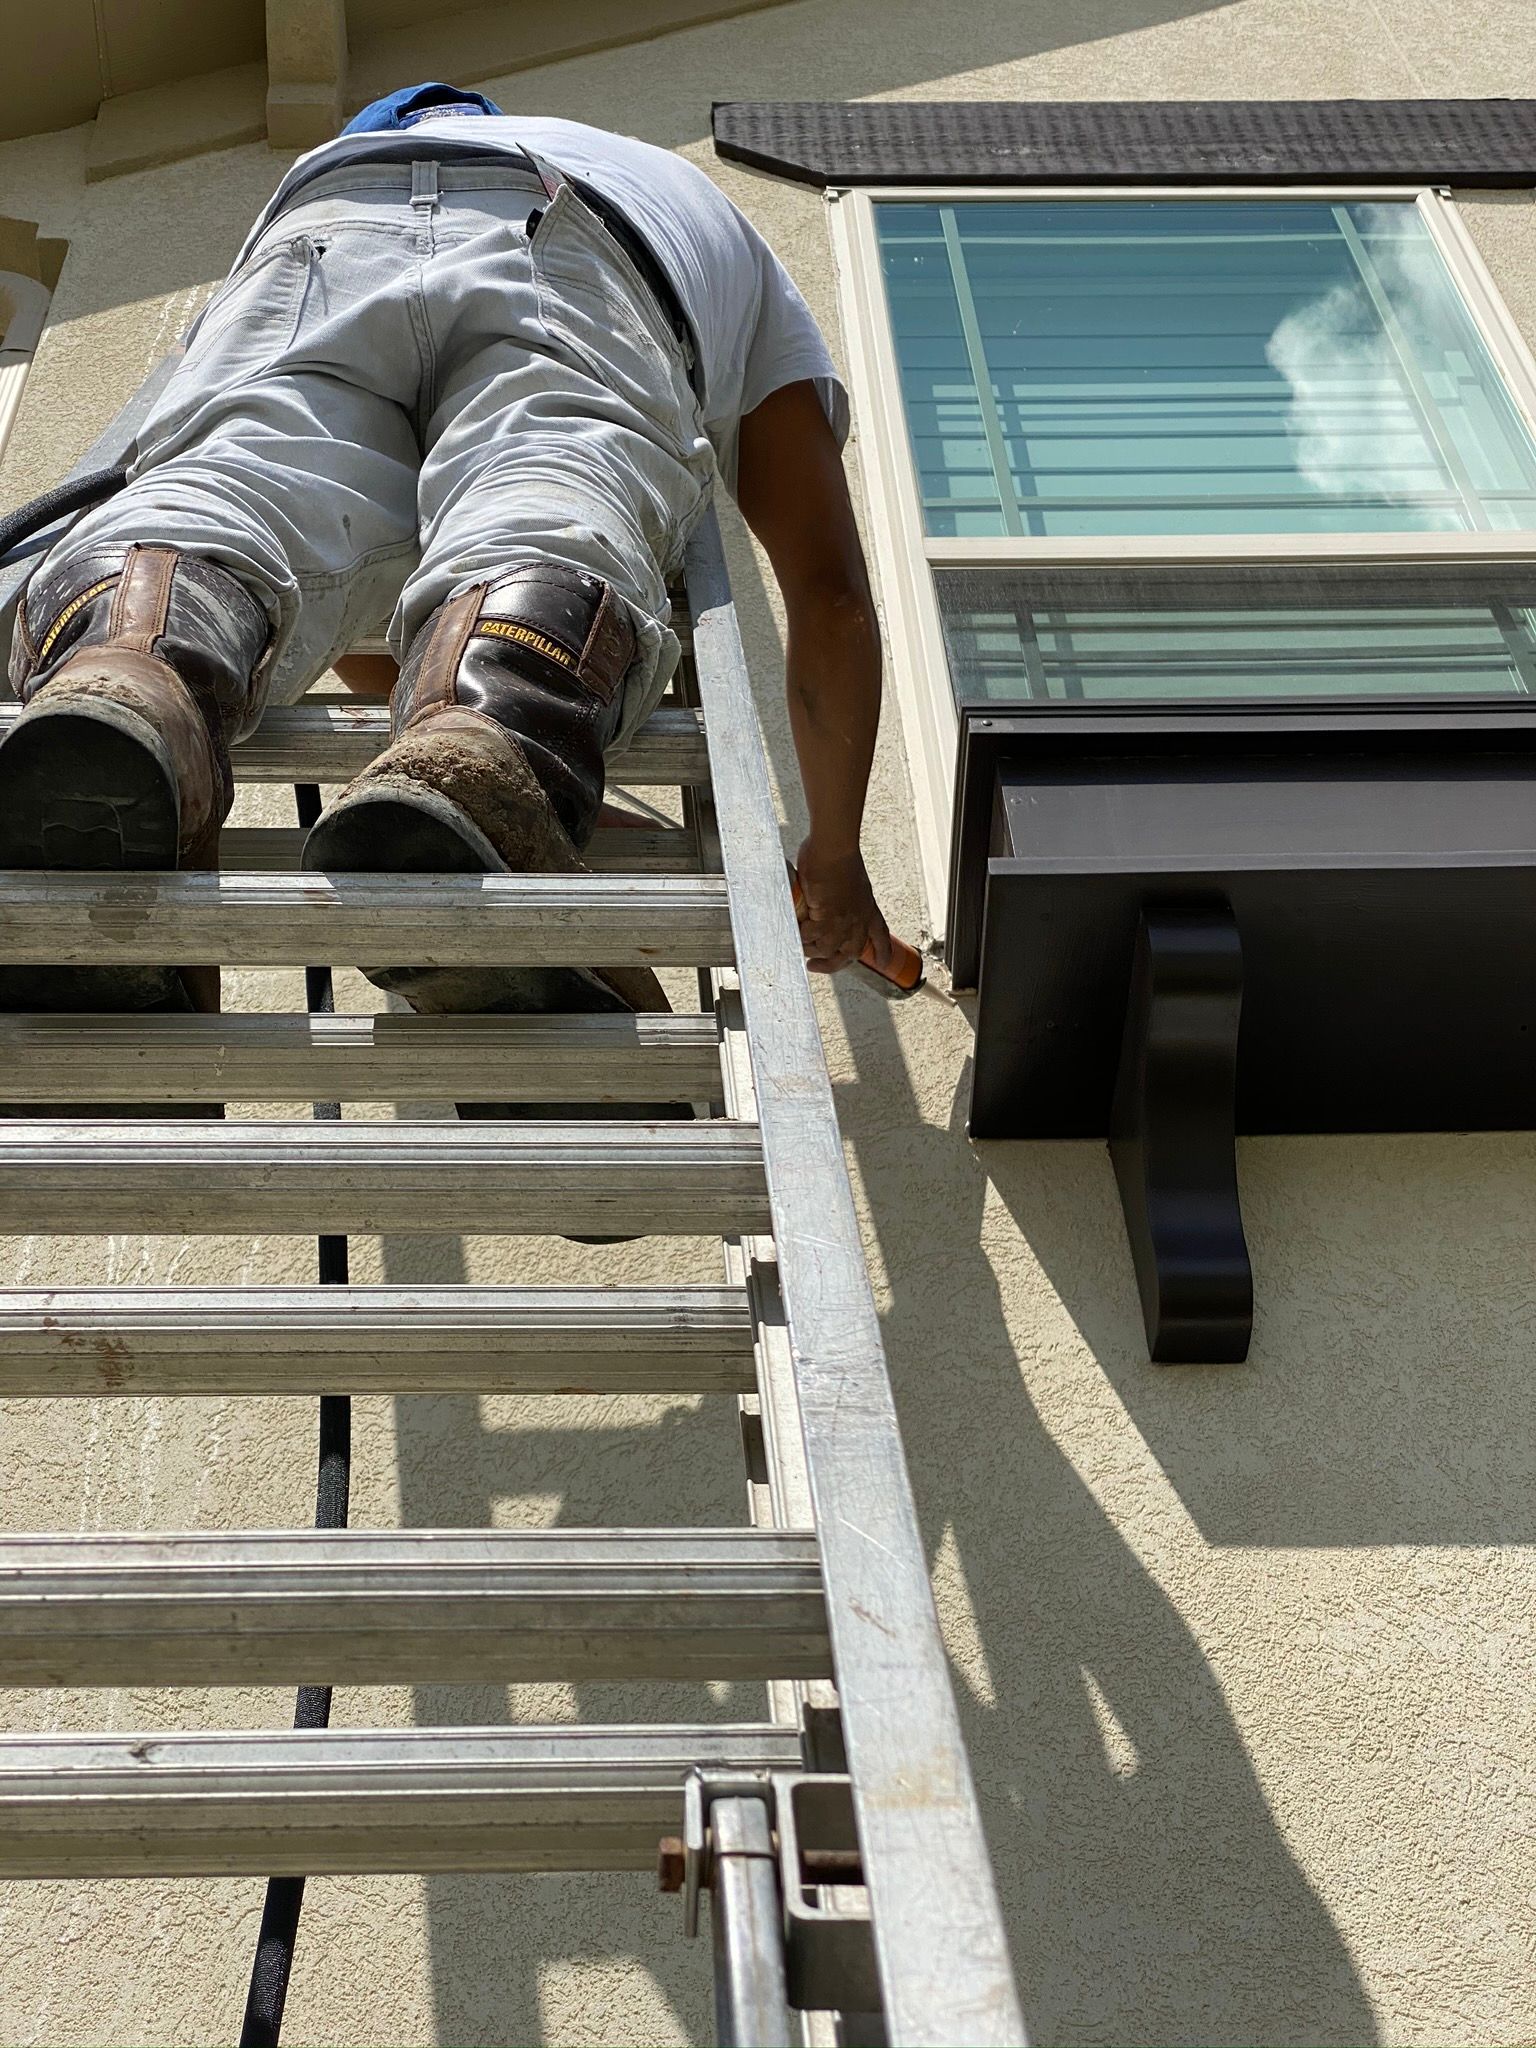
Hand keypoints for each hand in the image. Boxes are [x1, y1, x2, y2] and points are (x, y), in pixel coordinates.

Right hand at [793, 838, 892, 975]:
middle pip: (850, 953)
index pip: (880, 934)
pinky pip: (811, 937)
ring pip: (827, 950)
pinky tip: (794, 931)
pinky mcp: (828, 918)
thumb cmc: (839, 855)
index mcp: (867, 907)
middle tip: (815, 966)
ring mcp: (844, 921)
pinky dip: (801, 936)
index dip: (882, 950)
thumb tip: (821, 896)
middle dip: (831, 965)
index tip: (883, 962)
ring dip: (811, 951)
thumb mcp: (849, 879)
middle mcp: (859, 918)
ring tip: (799, 946)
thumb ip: (839, 892)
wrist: (835, 847)